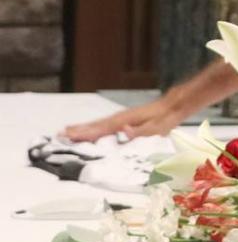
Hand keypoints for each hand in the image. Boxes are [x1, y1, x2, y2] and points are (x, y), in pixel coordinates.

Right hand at [62, 95, 185, 141]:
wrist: (174, 105)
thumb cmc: (165, 118)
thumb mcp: (156, 127)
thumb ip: (140, 131)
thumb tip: (123, 131)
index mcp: (126, 121)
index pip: (102, 129)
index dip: (86, 133)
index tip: (69, 136)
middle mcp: (121, 117)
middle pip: (96, 125)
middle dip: (79, 130)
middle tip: (60, 135)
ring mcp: (123, 117)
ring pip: (99, 123)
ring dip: (84, 127)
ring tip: (67, 131)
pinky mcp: (126, 118)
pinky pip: (106, 124)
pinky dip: (95, 126)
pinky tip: (90, 129)